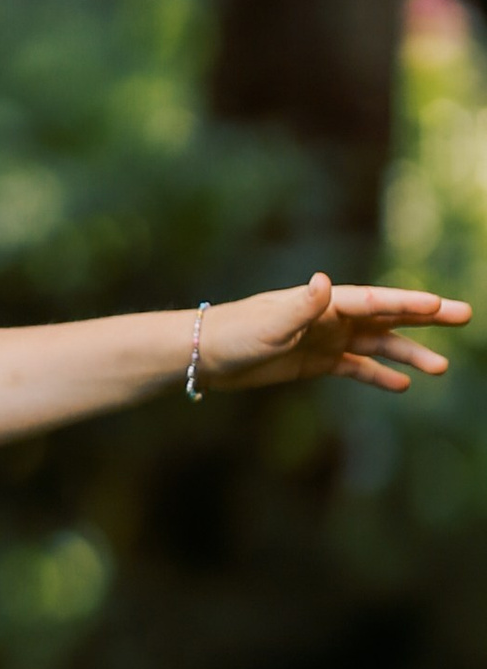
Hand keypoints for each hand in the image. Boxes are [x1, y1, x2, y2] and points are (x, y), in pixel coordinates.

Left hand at [202, 273, 471, 394]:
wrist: (206, 354)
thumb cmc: (236, 333)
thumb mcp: (270, 321)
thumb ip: (301, 305)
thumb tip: (323, 282)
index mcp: (325, 302)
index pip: (376, 301)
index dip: (408, 303)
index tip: (440, 304)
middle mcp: (331, 316)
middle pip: (388, 315)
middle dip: (426, 317)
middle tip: (464, 316)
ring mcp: (327, 339)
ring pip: (378, 344)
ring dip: (409, 353)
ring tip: (442, 367)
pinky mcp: (317, 362)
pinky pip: (356, 368)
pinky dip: (379, 375)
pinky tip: (403, 385)